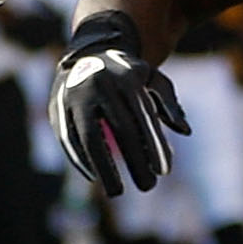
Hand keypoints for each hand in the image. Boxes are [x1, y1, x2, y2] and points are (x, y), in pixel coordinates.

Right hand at [50, 10, 187, 194]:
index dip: (154, 146)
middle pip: (121, 130)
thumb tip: (185, 130)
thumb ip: (168, 102)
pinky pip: (68, 139)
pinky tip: (94, 177)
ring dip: (104, 168)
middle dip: (136, 161)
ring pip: (90, 138)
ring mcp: (76, 96)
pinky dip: (80, 160)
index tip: (164, 171)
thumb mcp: (151, 78)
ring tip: (117, 191)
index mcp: (127, 79)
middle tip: (148, 186)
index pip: (143, 118)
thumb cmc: (126, 74)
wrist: (86, 52)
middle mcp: (100, 86)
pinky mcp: (57, 107)